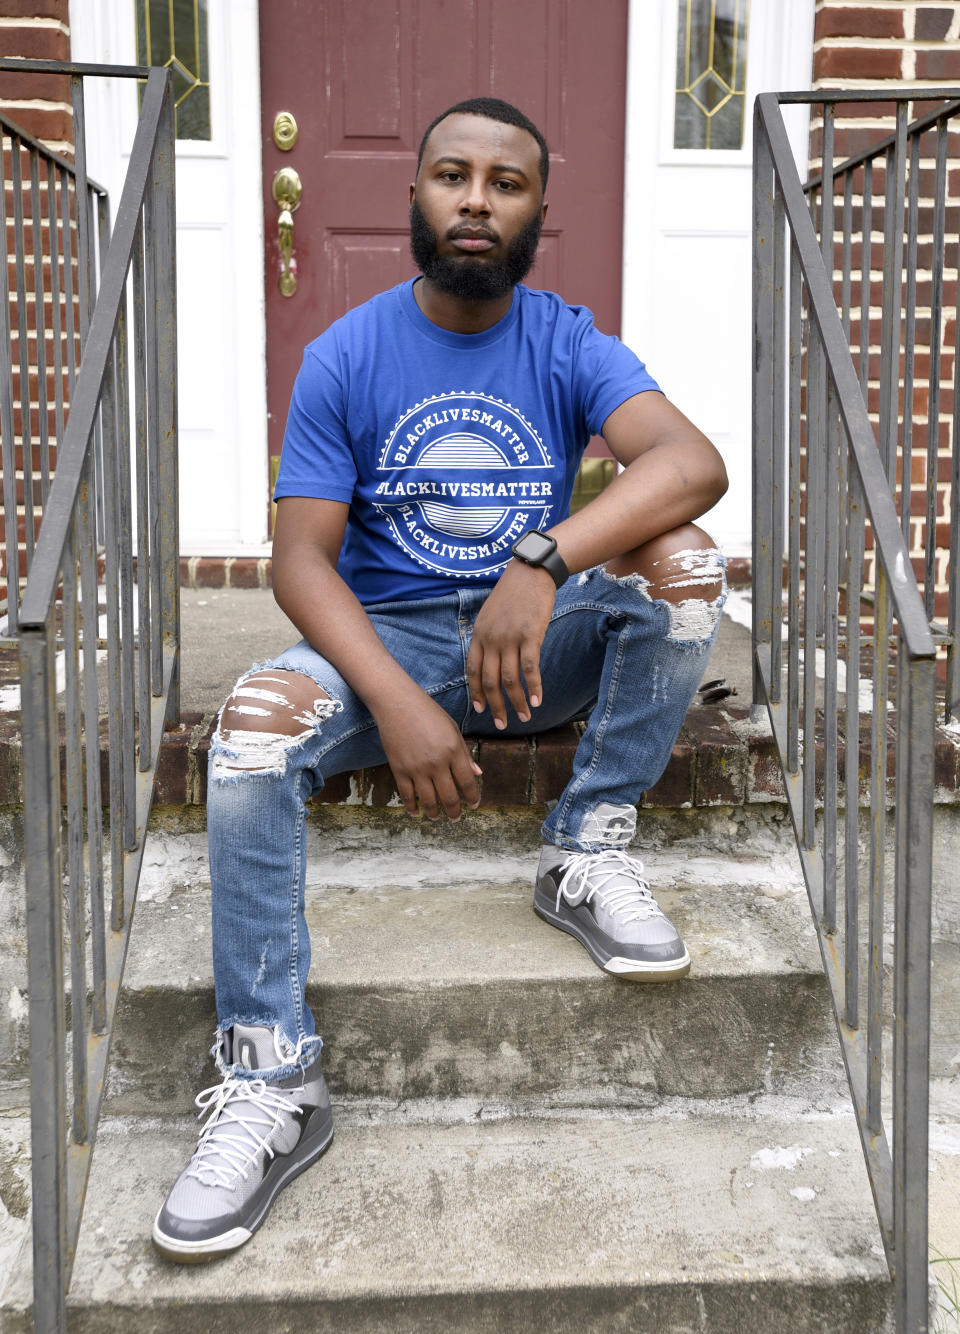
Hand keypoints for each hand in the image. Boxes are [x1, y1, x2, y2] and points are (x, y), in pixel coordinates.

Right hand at [374, 690, 481, 820]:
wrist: (397, 703)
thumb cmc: (428, 713)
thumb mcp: (452, 729)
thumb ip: (465, 753)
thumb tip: (478, 773)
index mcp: (453, 750)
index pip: (467, 782)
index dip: (473, 798)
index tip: (474, 805)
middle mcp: (437, 762)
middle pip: (449, 797)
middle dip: (454, 812)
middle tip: (456, 818)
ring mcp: (417, 768)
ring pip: (428, 801)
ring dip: (434, 814)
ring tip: (437, 818)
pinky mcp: (399, 769)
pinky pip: (407, 795)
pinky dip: (412, 807)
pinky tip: (416, 813)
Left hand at [466, 560, 555, 728]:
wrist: (531, 571)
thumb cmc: (513, 593)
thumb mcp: (491, 614)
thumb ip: (488, 637)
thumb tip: (490, 659)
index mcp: (479, 635)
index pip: (472, 671)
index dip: (476, 693)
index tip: (481, 710)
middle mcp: (491, 639)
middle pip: (489, 681)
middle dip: (495, 706)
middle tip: (501, 724)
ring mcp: (510, 638)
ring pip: (510, 680)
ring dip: (516, 703)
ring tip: (524, 717)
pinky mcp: (531, 636)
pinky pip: (530, 669)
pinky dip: (534, 688)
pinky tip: (538, 701)